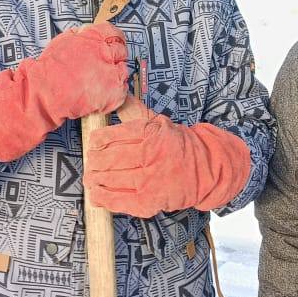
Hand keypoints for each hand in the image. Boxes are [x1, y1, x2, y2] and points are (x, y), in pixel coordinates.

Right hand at [0, 22, 127, 161]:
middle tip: (106, 64)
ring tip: (102, 80)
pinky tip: (103, 92)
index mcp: (94, 38)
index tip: (114, 43)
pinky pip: (123, 89)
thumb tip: (89, 31)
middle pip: (122, 51)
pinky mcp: (113, 93)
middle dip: (115, 56)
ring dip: (115, 74)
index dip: (114, 38)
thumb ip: (81, 34)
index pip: (114, 32)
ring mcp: (111, 73)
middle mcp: (105, 53)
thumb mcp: (63, 40)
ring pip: (123, 70)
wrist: (45, 93)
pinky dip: (115, 91)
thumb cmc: (50, 68)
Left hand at [83, 95, 250, 216]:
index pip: (113, 135)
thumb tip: (114, 95)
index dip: (96, 141)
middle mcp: (151, 154)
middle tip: (90, 163)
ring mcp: (150, 179)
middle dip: (94, 161)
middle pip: (109, 158)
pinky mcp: (150, 201)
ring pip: (110, 179)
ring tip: (90, 178)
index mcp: (151, 132)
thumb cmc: (178, 145)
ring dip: (95, 179)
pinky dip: (103, 199)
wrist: (208, 169)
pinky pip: (119, 201)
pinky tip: (96, 195)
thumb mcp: (159, 121)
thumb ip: (134, 110)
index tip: (93, 144)